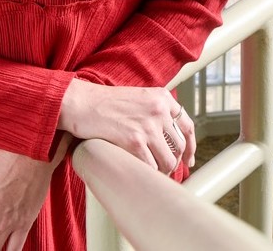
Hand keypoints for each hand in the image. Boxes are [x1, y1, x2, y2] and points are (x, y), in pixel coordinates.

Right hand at [57, 80, 194, 173]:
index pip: (187, 126)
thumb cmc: (104, 102)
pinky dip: (148, 174)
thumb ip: (155, 111)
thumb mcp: (138, 97)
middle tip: (166, 170)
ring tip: (152, 174)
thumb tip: (168, 136)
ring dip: (162, 171)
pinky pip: (150, 166)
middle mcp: (159, 110)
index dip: (191, 146)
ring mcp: (148, 126)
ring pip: (168, 160)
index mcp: (162, 97)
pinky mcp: (134, 140)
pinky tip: (141, 175)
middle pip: (180, 146)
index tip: (188, 159)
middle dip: (174, 161)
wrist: (81, 103)